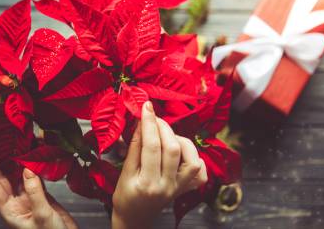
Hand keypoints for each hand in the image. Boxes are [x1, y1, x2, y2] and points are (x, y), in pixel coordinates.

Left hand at [0, 150, 77, 228]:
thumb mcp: (41, 215)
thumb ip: (35, 192)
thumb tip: (28, 168)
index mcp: (10, 210)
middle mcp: (16, 203)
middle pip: (3, 178)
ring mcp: (29, 198)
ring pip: (19, 176)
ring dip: (17, 161)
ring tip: (13, 144)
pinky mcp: (43, 196)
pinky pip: (35, 178)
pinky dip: (35, 166)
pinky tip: (34, 157)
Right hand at [111, 101, 207, 228]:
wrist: (135, 218)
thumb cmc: (125, 197)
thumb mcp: (124, 173)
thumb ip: (134, 147)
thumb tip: (142, 122)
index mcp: (147, 184)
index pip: (151, 146)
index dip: (149, 123)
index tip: (146, 106)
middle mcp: (167, 187)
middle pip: (173, 149)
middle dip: (163, 127)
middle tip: (154, 117)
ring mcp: (180, 188)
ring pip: (192, 158)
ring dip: (179, 139)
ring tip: (165, 136)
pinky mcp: (186, 188)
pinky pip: (200, 170)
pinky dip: (193, 156)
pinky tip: (180, 151)